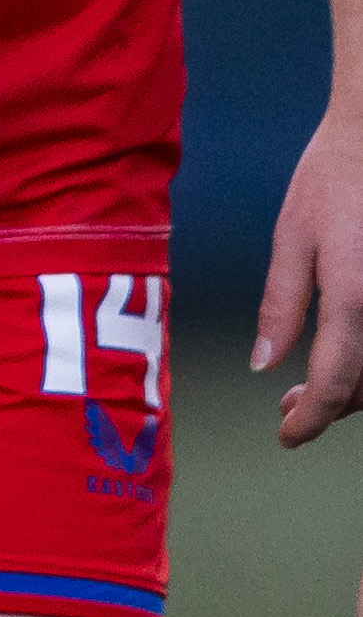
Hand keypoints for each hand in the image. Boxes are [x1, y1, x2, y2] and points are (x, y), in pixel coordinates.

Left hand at [258, 98, 362, 443]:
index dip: (310, 420)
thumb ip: (282, 307)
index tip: (286, 436)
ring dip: (352, 390)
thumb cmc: (332, 180)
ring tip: (306, 390)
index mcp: (355, 297)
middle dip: (328, 408)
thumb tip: (263, 366)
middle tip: (286, 410)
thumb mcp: (294, 238)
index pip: (336, 384)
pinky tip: (341, 357)